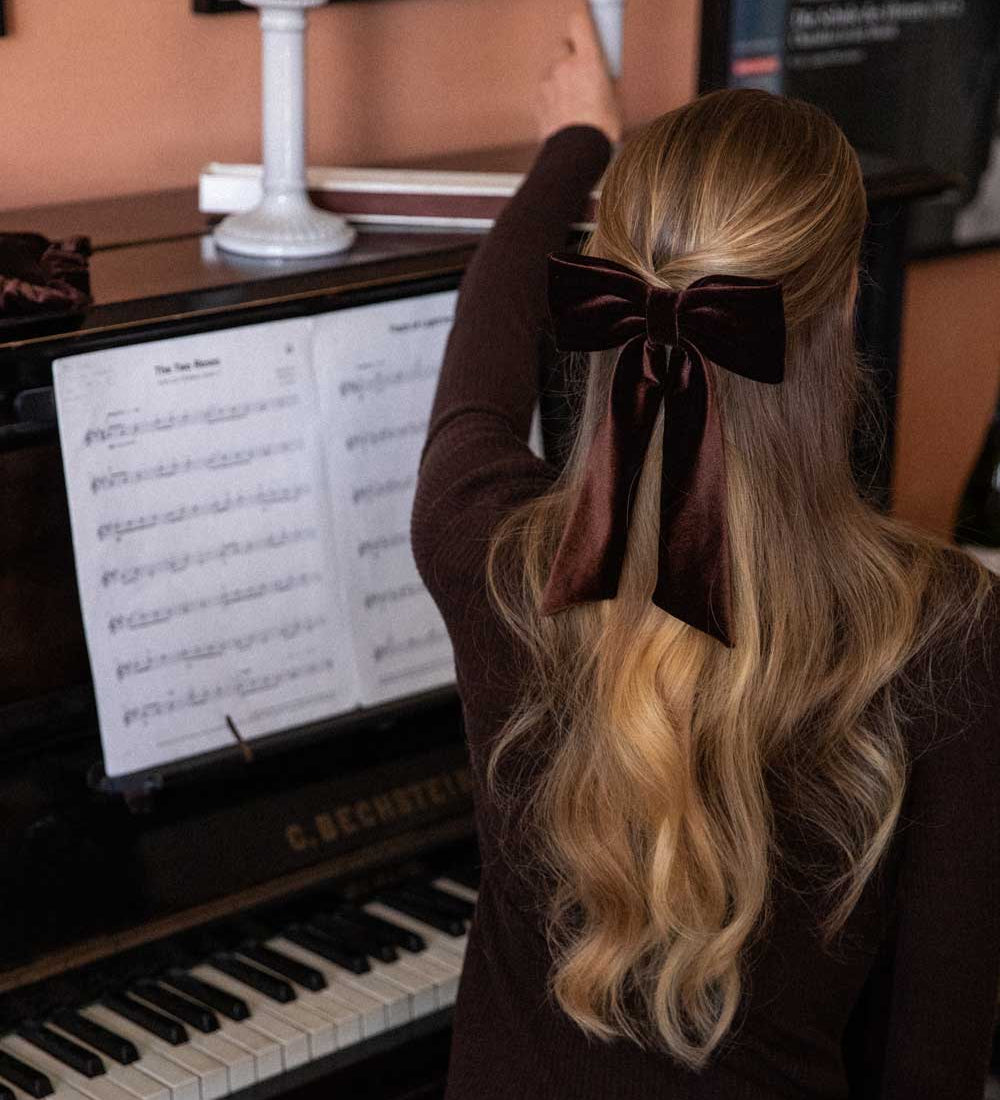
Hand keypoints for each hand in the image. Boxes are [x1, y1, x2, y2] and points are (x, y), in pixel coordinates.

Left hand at [537, 7, 622, 145]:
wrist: (576, 156)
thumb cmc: (599, 132)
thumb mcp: (615, 100)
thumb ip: (605, 78)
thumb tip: (603, 76)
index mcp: (588, 61)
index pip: (578, 21)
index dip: (581, 18)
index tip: (584, 18)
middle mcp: (564, 66)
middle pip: (563, 45)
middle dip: (571, 54)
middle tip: (581, 72)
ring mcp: (547, 82)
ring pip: (552, 69)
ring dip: (560, 77)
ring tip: (572, 99)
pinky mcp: (537, 100)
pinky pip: (544, 88)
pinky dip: (551, 94)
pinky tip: (562, 111)